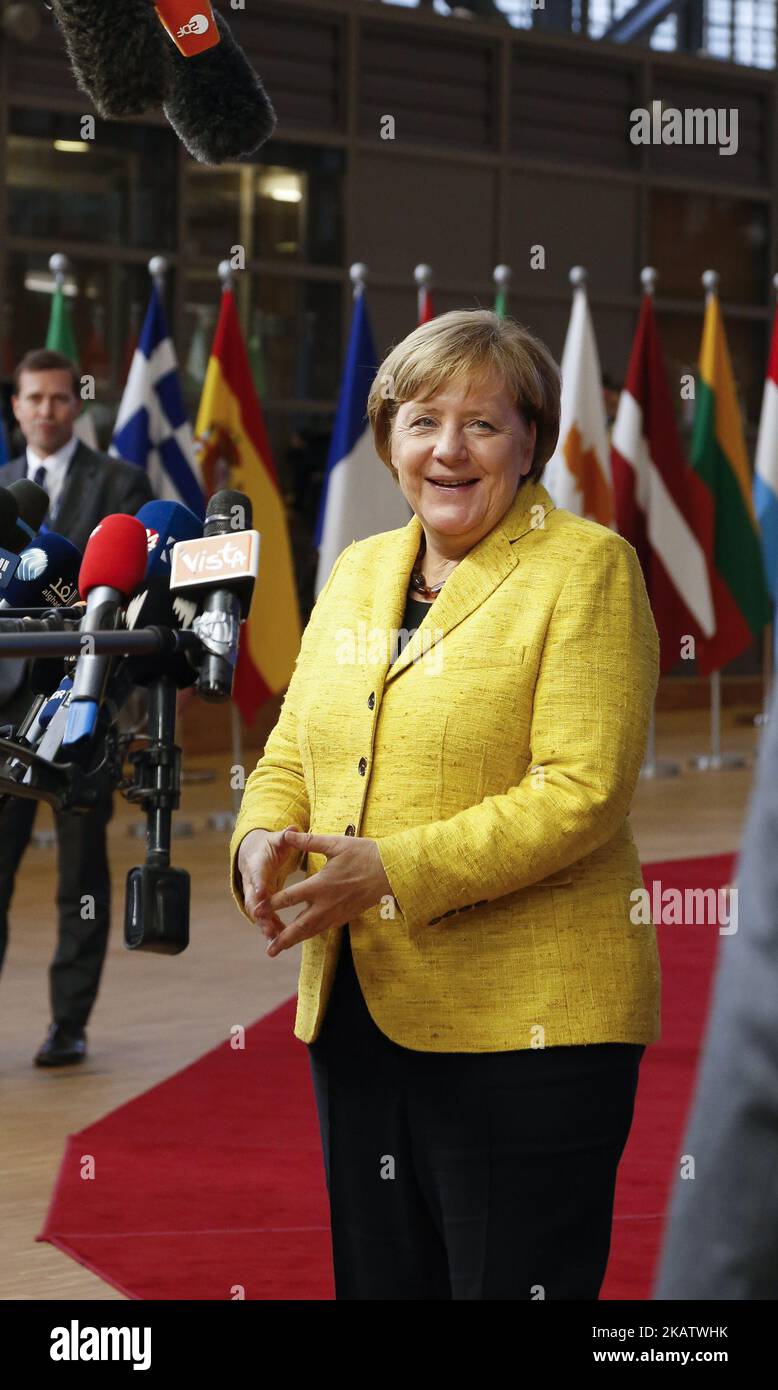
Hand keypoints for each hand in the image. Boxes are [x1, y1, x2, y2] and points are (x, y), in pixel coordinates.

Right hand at [237, 825, 303, 935]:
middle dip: (260, 913)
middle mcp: (252, 881)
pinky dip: (270, 928)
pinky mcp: (260, 903)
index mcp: (257, 864)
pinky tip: (279, 940)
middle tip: (267, 926)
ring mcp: (254, 894)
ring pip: (257, 912)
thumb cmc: (269, 847)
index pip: (257, 874)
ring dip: (264, 925)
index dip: (258, 883)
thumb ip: (285, 837)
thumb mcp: (277, 840)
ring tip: (274, 939)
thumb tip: (293, 829)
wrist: (253, 855)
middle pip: (252, 899)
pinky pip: (264, 917)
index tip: (261, 893)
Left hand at [262, 828, 392, 955]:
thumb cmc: (365, 855)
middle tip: (268, 949)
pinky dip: (310, 934)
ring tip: (278, 949)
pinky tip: (303, 936)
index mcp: (321, 885)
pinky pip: (324, 929)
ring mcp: (337, 913)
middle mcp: (327, 904)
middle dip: (283, 938)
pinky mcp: (345, 916)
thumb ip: (309, 842)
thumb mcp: (336, 844)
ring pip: (312, 931)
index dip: (271, 904)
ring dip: (294, 941)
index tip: (256, 910)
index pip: (290, 898)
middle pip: (300, 926)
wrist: (392, 872)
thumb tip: (288, 835)